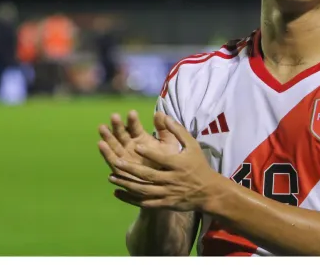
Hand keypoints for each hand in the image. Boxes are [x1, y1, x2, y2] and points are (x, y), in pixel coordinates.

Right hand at [97, 111, 180, 180]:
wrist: (166, 182)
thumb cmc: (168, 161)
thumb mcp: (169, 143)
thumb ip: (164, 130)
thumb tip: (160, 113)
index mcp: (141, 138)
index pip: (135, 127)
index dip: (133, 120)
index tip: (132, 112)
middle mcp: (130, 145)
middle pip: (122, 133)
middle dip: (117, 125)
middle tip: (114, 116)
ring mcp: (124, 155)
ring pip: (114, 144)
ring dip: (108, 136)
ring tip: (102, 127)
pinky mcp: (120, 167)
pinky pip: (112, 159)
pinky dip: (106, 152)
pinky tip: (101, 144)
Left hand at [102, 114, 221, 211]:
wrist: (208, 192)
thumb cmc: (199, 165)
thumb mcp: (192, 145)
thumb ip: (178, 131)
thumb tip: (164, 115)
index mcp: (179, 165)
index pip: (162, 159)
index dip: (149, 153)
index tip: (135, 146)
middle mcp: (172, 180)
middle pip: (149, 175)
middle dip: (131, 169)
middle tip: (116, 161)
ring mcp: (167, 193)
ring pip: (143, 190)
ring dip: (127, 184)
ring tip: (111, 177)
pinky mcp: (164, 204)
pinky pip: (144, 203)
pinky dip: (130, 199)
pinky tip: (117, 193)